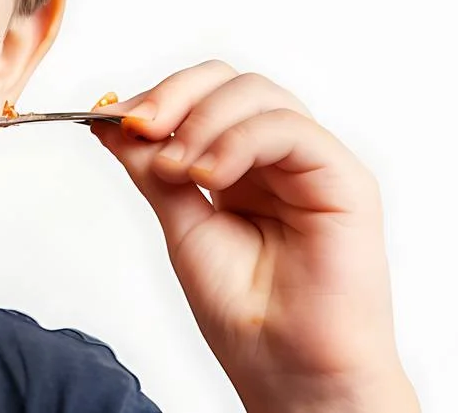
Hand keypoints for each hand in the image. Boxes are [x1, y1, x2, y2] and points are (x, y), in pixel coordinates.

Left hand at [92, 61, 416, 411]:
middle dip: (175, 94)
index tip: (112, 119)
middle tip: (139, 125)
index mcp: (242, 168)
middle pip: (231, 82)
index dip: (158, 97)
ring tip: (176, 170)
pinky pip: (291, 129)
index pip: (203, 97)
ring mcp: (315, 166)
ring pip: (260, 94)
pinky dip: (239, 140)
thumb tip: (112, 123)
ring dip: (202, 120)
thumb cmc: (248, 316)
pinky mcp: (345, 182)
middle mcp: (280, 159)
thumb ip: (154, 172)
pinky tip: (209, 176)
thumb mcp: (182, 227)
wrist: (291, 374)